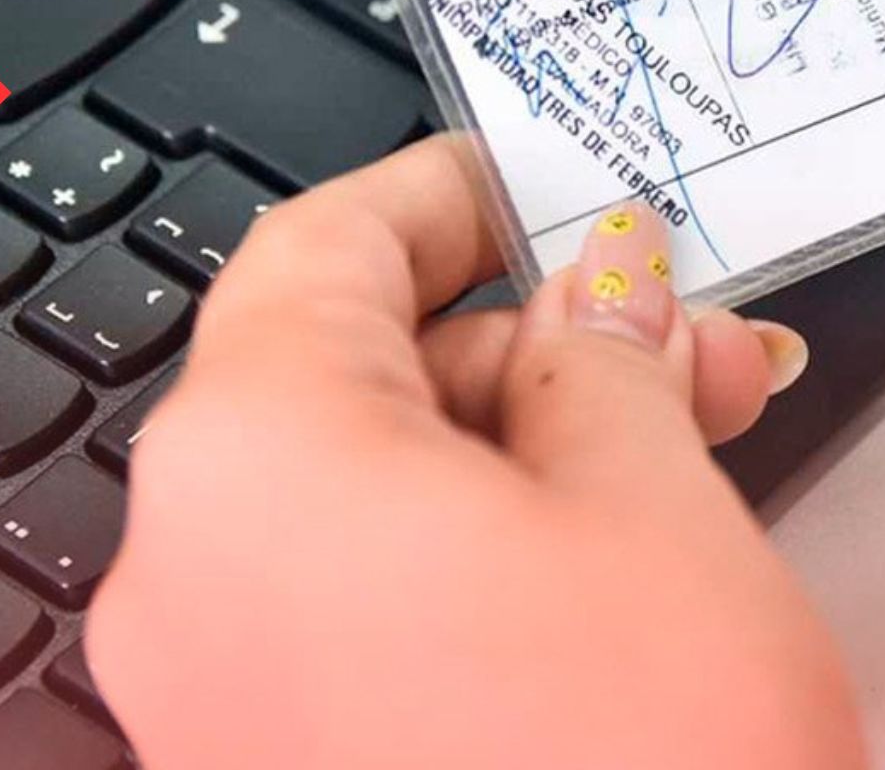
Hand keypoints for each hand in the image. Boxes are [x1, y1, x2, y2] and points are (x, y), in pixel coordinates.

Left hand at [86, 137, 864, 768]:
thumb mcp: (658, 509)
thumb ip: (612, 359)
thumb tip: (603, 284)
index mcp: (256, 464)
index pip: (323, 248)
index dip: (451, 197)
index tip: (542, 187)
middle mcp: (191, 578)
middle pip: (342, 375)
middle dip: (530, 341)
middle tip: (693, 341)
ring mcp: (216, 698)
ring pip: (363, 500)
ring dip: (520, 448)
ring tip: (689, 454)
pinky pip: (355, 610)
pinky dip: (472, 557)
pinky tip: (608, 566)